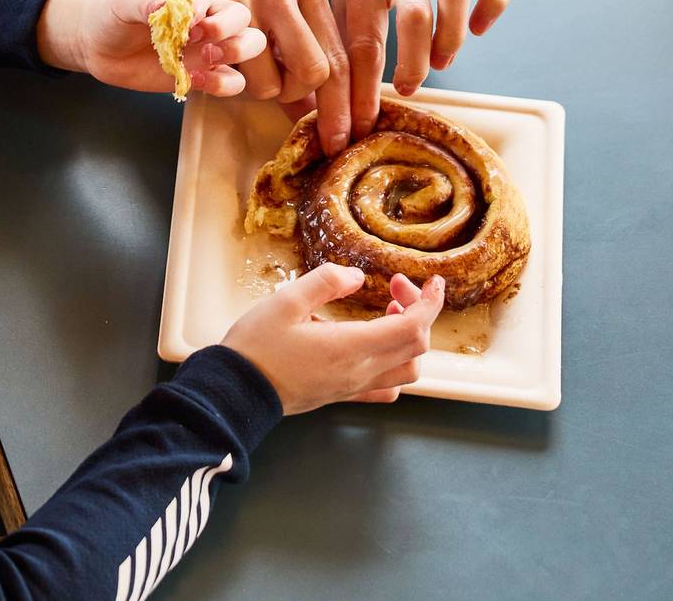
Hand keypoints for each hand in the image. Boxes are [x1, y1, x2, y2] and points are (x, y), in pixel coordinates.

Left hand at [36, 0, 266, 96]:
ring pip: (249, 44)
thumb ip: (145, 3)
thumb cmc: (112, 13)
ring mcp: (208, 43)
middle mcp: (205, 12)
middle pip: (241, 15)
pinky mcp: (203, 72)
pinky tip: (194, 80)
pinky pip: (232, 80)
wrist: (98, 44)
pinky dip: (223, 84)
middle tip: (195, 38)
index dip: (199, 2)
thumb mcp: (123, 2)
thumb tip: (162, 8)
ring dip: (236, 52)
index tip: (185, 17)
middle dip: (227, 28)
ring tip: (206, 58)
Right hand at [141, 0, 345, 117]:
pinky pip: (235, 73)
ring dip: (257, 88)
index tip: (340, 139)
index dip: (342, 104)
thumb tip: (318, 106)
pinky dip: (227, 80)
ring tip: (237, 65)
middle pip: (315, 72)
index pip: (339, 55)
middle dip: (295, 94)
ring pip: (273, 81)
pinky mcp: (214, 6)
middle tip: (274, 89)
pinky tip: (216, 61)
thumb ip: (297, 43)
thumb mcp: (269, 0)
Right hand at [223, 265, 443, 414]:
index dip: (429, 303)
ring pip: (407, 370)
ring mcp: (353, 388)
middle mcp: (360, 372)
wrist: (238, 392)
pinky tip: (376, 345)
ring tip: (388, 311)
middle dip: (418, 311)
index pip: (412, 328)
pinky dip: (396, 364)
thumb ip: (326, 282)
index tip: (434, 282)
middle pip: (415, 347)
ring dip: (410, 338)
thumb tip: (356, 276)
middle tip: (395, 286)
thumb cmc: (258, 346)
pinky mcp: (343, 396)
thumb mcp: (286, 301)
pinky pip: (386, 387)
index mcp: (351, 347)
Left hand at [310, 0, 510, 146]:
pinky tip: (478, 28)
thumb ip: (345, 37)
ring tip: (441, 61)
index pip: (364, 36)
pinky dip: (491, 4)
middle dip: (413, 63)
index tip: (361, 123)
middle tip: (408, 88)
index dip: (364, 87)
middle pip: (414, 14)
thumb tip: (339, 106)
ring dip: (451, 36)